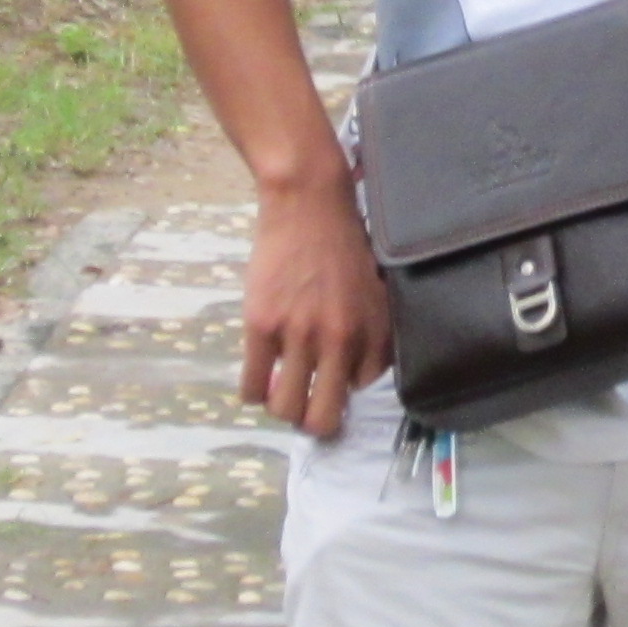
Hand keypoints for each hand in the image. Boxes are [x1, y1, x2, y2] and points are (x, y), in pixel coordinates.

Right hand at [243, 173, 393, 438]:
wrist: (309, 204)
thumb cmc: (343, 243)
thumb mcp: (375, 291)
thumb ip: (373, 334)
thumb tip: (358, 378)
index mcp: (371, 333)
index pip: (358, 392)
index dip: (342, 390)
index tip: (331, 382)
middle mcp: (338, 341)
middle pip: (322, 418)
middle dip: (312, 422)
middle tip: (305, 408)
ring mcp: (298, 335)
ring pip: (285, 409)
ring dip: (281, 408)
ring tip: (280, 392)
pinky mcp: (262, 325)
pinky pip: (252, 386)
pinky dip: (253, 391)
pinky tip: (259, 377)